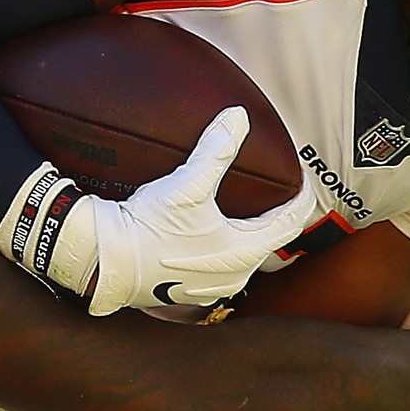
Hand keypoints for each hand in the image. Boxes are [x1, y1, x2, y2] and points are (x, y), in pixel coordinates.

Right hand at [21, 109, 316, 316]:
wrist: (106, 263)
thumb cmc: (149, 227)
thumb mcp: (187, 185)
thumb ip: (217, 149)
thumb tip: (238, 115)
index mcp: (244, 252)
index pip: (291, 221)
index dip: (301, 195)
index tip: (303, 177)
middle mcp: (235, 277)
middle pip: (270, 242)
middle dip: (277, 216)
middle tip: (279, 192)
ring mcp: (213, 290)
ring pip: (245, 258)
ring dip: (250, 235)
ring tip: (248, 212)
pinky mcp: (189, 294)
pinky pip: (221, 270)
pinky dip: (226, 250)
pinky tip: (212, 236)